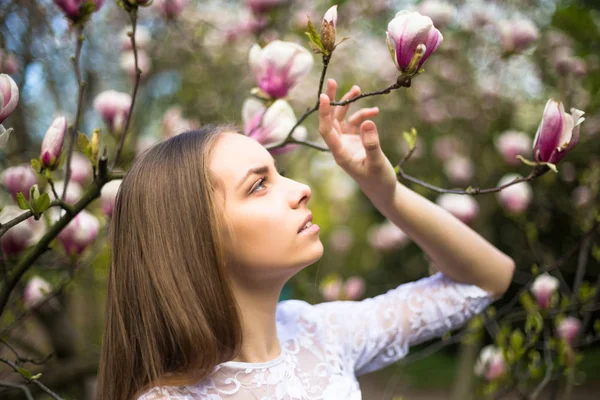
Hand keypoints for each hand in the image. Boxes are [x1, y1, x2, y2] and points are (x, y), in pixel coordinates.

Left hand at [318, 79, 397, 207]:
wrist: (383, 191)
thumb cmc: (379, 181)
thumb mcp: (377, 162)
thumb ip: (372, 143)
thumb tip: (367, 121)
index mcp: (340, 153)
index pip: (327, 130)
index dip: (324, 113)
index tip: (325, 96)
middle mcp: (340, 146)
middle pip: (330, 120)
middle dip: (331, 100)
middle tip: (331, 81)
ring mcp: (347, 142)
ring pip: (342, 118)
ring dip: (348, 104)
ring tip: (356, 88)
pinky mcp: (355, 141)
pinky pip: (355, 123)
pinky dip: (364, 115)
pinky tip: (375, 112)